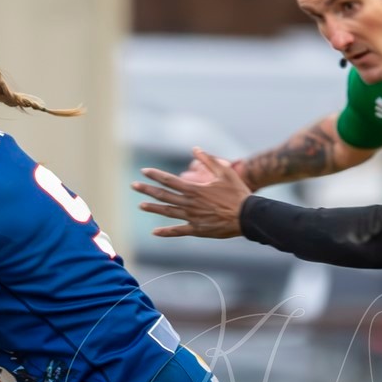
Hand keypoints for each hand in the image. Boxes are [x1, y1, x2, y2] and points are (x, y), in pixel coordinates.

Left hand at [132, 146, 252, 238]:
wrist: (247, 216)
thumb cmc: (238, 193)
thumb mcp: (225, 172)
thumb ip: (208, 160)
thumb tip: (195, 149)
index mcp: (194, 189)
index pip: (169, 180)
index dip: (155, 175)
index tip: (144, 171)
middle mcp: (190, 203)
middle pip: (163, 195)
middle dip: (147, 190)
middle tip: (134, 185)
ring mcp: (192, 218)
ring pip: (167, 212)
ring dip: (152, 208)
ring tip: (140, 205)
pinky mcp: (197, 230)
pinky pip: (178, 231)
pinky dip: (166, 232)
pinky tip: (155, 232)